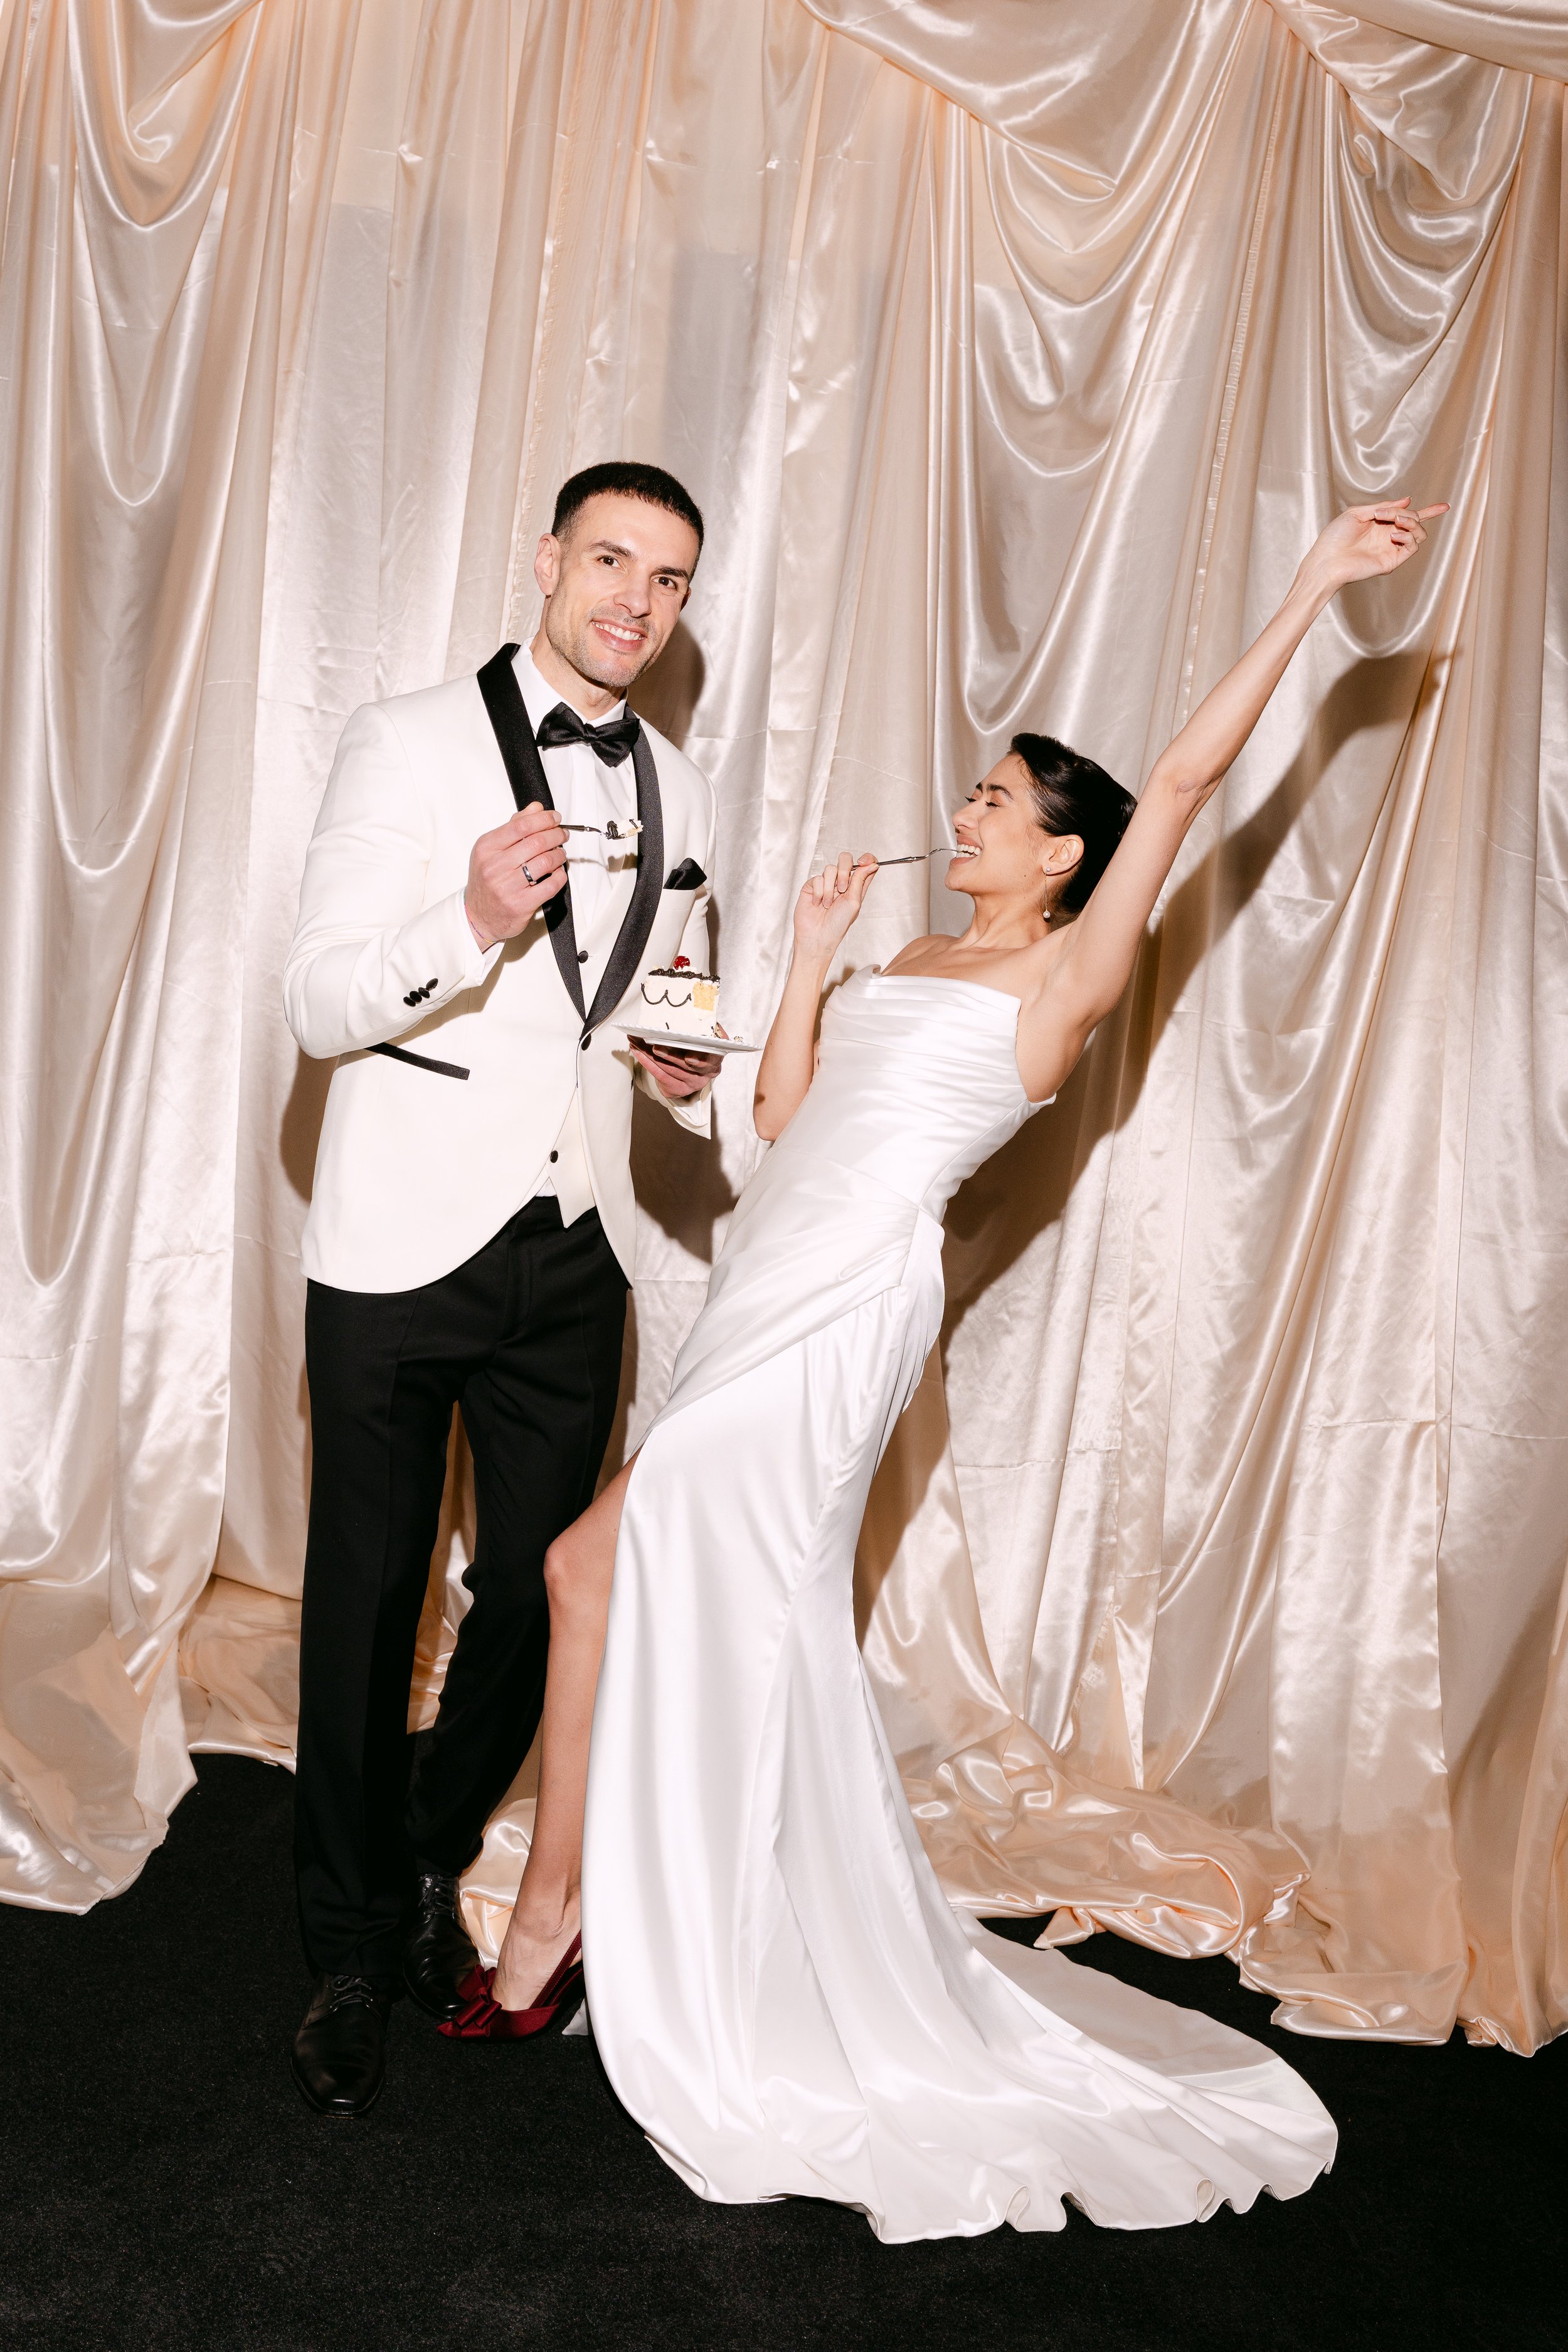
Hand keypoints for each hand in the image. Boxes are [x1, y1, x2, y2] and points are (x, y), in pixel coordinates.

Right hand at [464, 802, 567, 948]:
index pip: (520, 825)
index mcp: (487, 848)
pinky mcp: (521, 904)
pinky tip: (558, 872)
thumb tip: (535, 808)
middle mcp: (495, 866)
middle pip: (536, 842)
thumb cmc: (486, 881)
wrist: (477, 915)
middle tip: (562, 835)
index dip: (543, 819)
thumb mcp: (491, 850)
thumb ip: (513, 827)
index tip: (554, 818)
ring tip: (560, 854)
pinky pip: (550, 885)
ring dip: (559, 855)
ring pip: (545, 862)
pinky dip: (560, 875)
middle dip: (556, 835)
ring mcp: (507, 887)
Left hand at [628, 1036, 722, 1097]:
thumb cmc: (698, 1048)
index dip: (701, 1059)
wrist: (692, 1073)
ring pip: (669, 1069)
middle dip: (669, 1056)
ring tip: (637, 1042)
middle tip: (655, 1047)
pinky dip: (646, 1062)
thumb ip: (704, 1028)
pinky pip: (659, 1075)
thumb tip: (691, 1010)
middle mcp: (706, 1073)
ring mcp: (692, 1083)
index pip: (711, 1059)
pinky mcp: (678, 1088)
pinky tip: (637, 1051)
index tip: (689, 1058)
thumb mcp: (706, 1037)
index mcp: (715, 1058)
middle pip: (686, 1065)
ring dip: (650, 1054)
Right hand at [792, 852, 877, 965]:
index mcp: (856, 886)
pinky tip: (817, 903)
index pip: (864, 865)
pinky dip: (818, 892)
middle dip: (844, 871)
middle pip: (845, 859)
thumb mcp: (854, 902)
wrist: (817, 936)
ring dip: (830, 888)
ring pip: (829, 869)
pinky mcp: (812, 886)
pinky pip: (817, 878)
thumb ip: (860, 880)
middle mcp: (841, 882)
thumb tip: (872, 863)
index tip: (863, 862)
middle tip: (843, 888)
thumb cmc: (838, 925)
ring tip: (827, 904)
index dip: (866, 859)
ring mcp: (826, 883)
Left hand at [1305, 497, 1447, 592]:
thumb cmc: (1334, 537)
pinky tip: (1394, 534)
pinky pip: (1412, 547)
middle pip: (1415, 521)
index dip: (1429, 511)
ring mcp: (1391, 549)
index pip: (1409, 516)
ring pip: (1419, 534)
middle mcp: (1389, 536)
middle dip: (1407, 513)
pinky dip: (1408, 537)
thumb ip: (1383, 506)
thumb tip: (1407, 500)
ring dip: (1411, 523)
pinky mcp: (1391, 561)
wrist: (1326, 560)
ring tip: (1395, 523)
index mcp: (1381, 523)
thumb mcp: (1358, 513)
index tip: (1444, 506)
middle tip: (1386, 514)